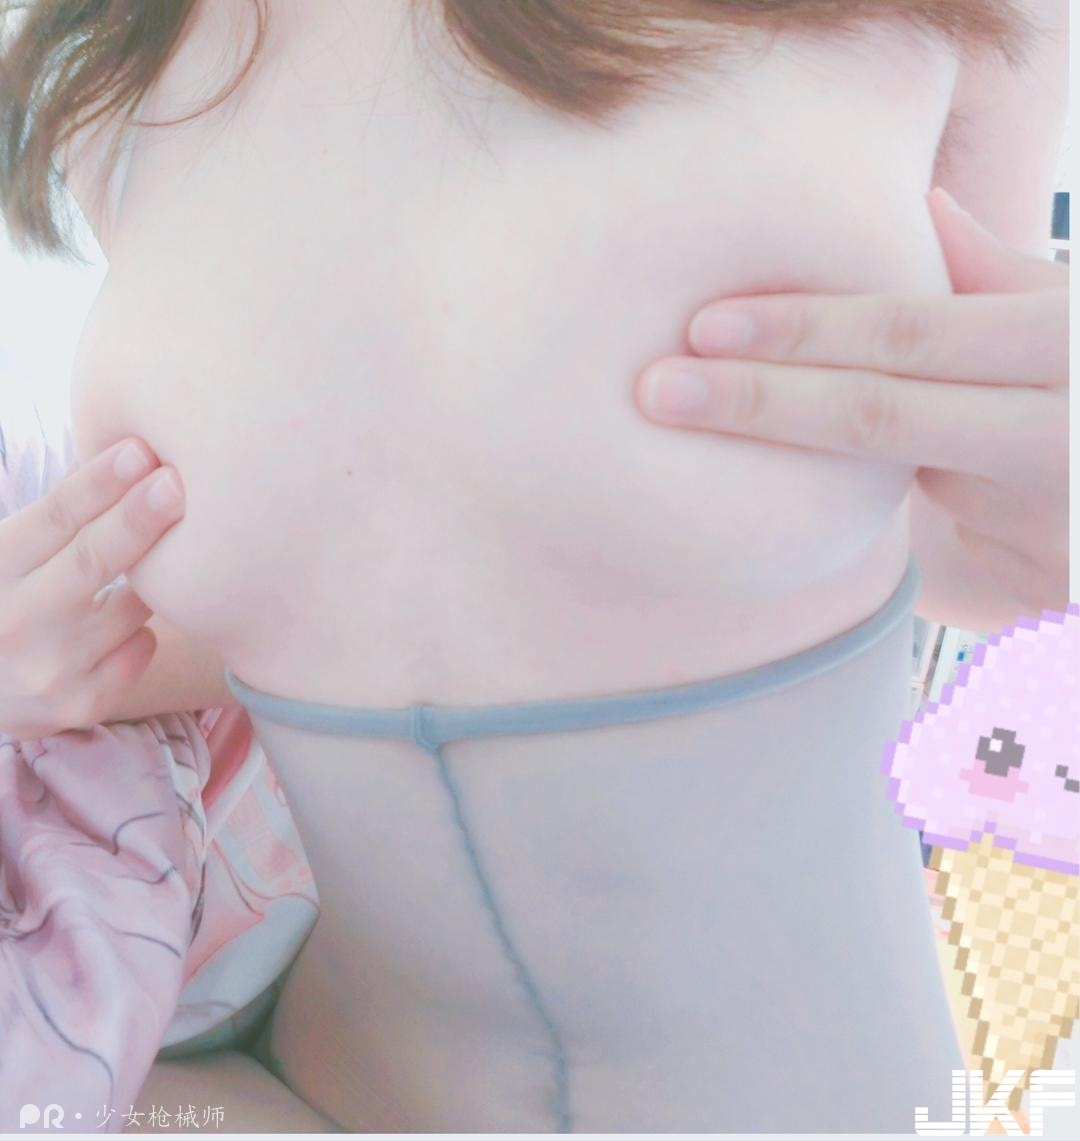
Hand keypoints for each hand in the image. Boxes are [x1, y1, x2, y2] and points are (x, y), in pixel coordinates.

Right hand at [0, 439, 184, 738]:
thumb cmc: (7, 604)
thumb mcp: (10, 555)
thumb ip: (56, 517)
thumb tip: (127, 456)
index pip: (51, 519)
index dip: (97, 482)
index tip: (140, 450)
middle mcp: (16, 621)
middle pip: (91, 561)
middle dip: (138, 518)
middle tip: (177, 483)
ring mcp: (49, 668)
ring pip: (132, 607)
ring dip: (152, 582)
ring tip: (155, 565)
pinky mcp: (83, 703)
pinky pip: (142, 648)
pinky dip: (141, 630)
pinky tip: (119, 628)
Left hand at [634, 187, 1067, 625]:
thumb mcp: (1074, 322)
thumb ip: (1001, 277)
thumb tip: (921, 210)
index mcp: (1067, 348)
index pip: (909, 334)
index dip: (800, 330)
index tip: (703, 328)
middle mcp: (1058, 437)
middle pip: (878, 416)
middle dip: (757, 401)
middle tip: (659, 388)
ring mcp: (1046, 526)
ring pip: (896, 485)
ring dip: (812, 467)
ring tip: (721, 436)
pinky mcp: (1031, 589)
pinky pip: (931, 541)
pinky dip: (883, 512)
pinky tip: (844, 503)